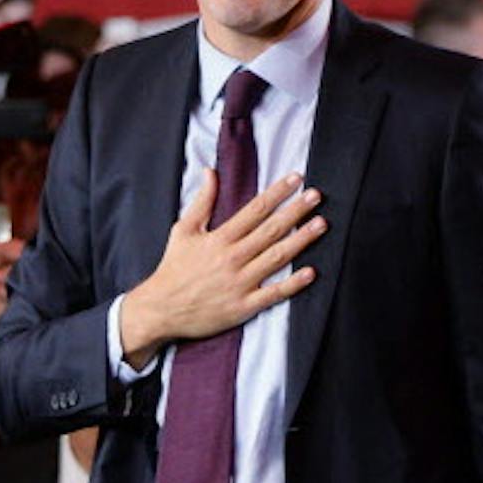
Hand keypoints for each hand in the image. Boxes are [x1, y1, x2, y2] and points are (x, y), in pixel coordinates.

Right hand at [118, 170, 323, 367]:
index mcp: (220, 238)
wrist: (161, 309)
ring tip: (321, 224)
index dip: (277, 192)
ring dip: (301, 240)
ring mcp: (240, 283)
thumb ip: (201, 201)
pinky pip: (273, 293)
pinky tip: (311, 272)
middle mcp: (233, 258)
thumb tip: (210, 172)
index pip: (255, 210)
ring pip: (277, 257)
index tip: (296, 179)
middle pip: (271, 230)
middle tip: (317, 196)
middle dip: (296, 211)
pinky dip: (293, 284)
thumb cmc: (173, 268)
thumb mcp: (183, 230)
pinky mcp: (244, 306)